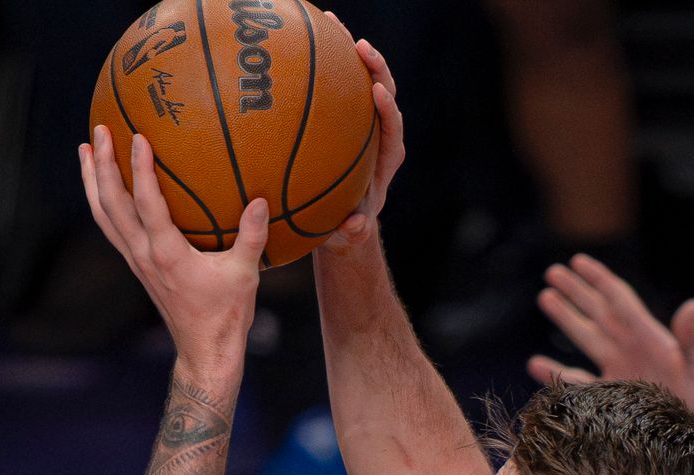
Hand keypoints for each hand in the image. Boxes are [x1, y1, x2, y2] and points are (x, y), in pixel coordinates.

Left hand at [80, 127, 265, 376]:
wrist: (205, 351)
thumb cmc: (226, 316)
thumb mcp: (245, 275)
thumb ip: (252, 237)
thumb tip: (259, 201)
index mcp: (167, 253)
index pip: (146, 202)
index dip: (139, 167)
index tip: (137, 136)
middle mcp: (144, 254)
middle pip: (111, 203)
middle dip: (101, 164)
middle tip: (99, 130)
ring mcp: (136, 261)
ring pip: (103, 215)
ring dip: (92, 181)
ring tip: (86, 150)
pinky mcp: (138, 267)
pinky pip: (111, 228)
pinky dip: (103, 203)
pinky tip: (105, 188)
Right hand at [320, 14, 405, 249]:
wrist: (341, 216)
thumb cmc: (345, 225)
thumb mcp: (349, 233)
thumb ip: (354, 230)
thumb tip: (356, 225)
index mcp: (387, 159)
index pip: (393, 129)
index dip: (388, 109)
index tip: (377, 92)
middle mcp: (379, 134)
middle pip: (383, 93)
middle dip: (376, 67)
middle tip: (359, 46)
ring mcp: (361, 120)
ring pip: (359, 80)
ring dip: (347, 51)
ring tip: (330, 22)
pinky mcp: (342, 115)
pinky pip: (334, 84)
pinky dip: (323, 61)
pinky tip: (300, 37)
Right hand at [528, 256, 693, 430]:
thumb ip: (691, 338)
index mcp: (649, 336)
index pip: (620, 300)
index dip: (599, 279)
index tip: (578, 261)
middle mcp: (629, 348)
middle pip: (597, 312)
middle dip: (576, 291)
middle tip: (553, 272)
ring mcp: (617, 371)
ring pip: (586, 337)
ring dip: (565, 318)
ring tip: (545, 297)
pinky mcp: (608, 396)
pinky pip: (577, 381)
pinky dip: (556, 373)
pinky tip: (535, 364)